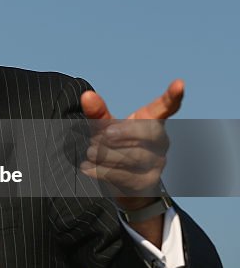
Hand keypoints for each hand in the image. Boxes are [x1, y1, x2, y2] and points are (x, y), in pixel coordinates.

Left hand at [79, 79, 183, 208]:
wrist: (122, 184)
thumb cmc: (115, 147)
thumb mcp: (105, 128)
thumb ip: (98, 113)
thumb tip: (87, 96)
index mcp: (152, 121)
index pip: (166, 106)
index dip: (173, 95)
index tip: (179, 83)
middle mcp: (160, 142)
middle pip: (150, 133)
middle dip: (126, 133)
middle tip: (104, 134)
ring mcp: (157, 163)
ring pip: (137, 157)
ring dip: (108, 154)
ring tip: (90, 152)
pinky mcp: (147, 183)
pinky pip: (127, 176)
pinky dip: (103, 171)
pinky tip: (87, 168)